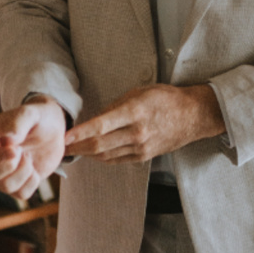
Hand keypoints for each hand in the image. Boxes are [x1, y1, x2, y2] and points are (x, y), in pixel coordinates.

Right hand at [0, 97, 66, 199]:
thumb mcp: (30, 113)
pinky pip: (21, 194)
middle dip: (7, 167)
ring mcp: (2, 174)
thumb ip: (18, 122)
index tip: (15, 150)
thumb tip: (8, 139)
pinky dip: (32, 181)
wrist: (54, 129)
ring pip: (4, 187)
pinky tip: (35, 167)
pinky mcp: (17, 184)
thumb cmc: (36, 118)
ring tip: (29, 156)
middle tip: (22, 152)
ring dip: (23, 172)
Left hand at [63, 84, 224, 163]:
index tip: (65, 137)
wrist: (193, 116)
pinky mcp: (143, 157)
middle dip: (76, 148)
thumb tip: (95, 119)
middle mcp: (137, 133)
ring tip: (72, 151)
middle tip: (60, 147)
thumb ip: (115, 106)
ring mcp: (140, 148)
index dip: (80, 133)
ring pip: (105, 155)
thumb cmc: (166, 98)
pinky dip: (101, 157)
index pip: (101, 125)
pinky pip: (116, 160)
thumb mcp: (140, 92)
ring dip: (86, 154)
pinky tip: (92, 153)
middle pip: (99, 145)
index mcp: (135, 112)